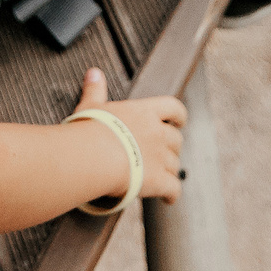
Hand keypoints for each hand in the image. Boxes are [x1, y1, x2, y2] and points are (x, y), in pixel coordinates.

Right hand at [74, 67, 184, 203]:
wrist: (94, 156)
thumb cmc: (90, 130)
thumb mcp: (91, 107)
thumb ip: (95, 90)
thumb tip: (93, 72)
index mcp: (145, 112)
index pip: (173, 107)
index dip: (179, 115)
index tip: (180, 121)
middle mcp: (158, 133)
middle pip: (176, 139)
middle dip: (171, 147)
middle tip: (162, 153)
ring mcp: (161, 157)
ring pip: (175, 164)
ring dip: (169, 170)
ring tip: (160, 176)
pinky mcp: (159, 181)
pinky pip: (173, 188)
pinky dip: (172, 194)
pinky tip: (168, 198)